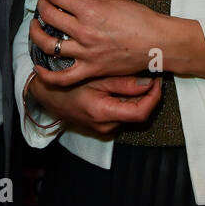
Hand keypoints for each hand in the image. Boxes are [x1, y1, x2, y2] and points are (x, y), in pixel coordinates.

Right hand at [29, 69, 161, 137]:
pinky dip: (126, 102)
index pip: (141, 112)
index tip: (158, 81)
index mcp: (103, 113)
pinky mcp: (102, 127)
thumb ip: (123, 83)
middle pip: (138, 114)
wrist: (46, 94)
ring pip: (130, 114)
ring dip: (137, 98)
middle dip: (147, 96)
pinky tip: (123, 88)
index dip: (154, 97)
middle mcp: (105, 126)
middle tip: (150, 75)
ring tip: (136, 78)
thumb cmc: (67, 83)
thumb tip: (149, 84)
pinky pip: (121, 115)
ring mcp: (103, 129)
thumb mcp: (95, 78)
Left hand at [30, 0, 160, 81]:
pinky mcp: (90, 69)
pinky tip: (39, 67)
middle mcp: (84, 32)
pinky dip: (47, 74)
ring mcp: (86, 53)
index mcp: (90, 11)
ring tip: (36, 28)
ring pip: (48, 45)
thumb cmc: (140, 21)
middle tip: (43, 5)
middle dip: (42, 7)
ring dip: (36, 34)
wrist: (158, 43)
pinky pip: (62, 77)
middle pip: (49, 16)